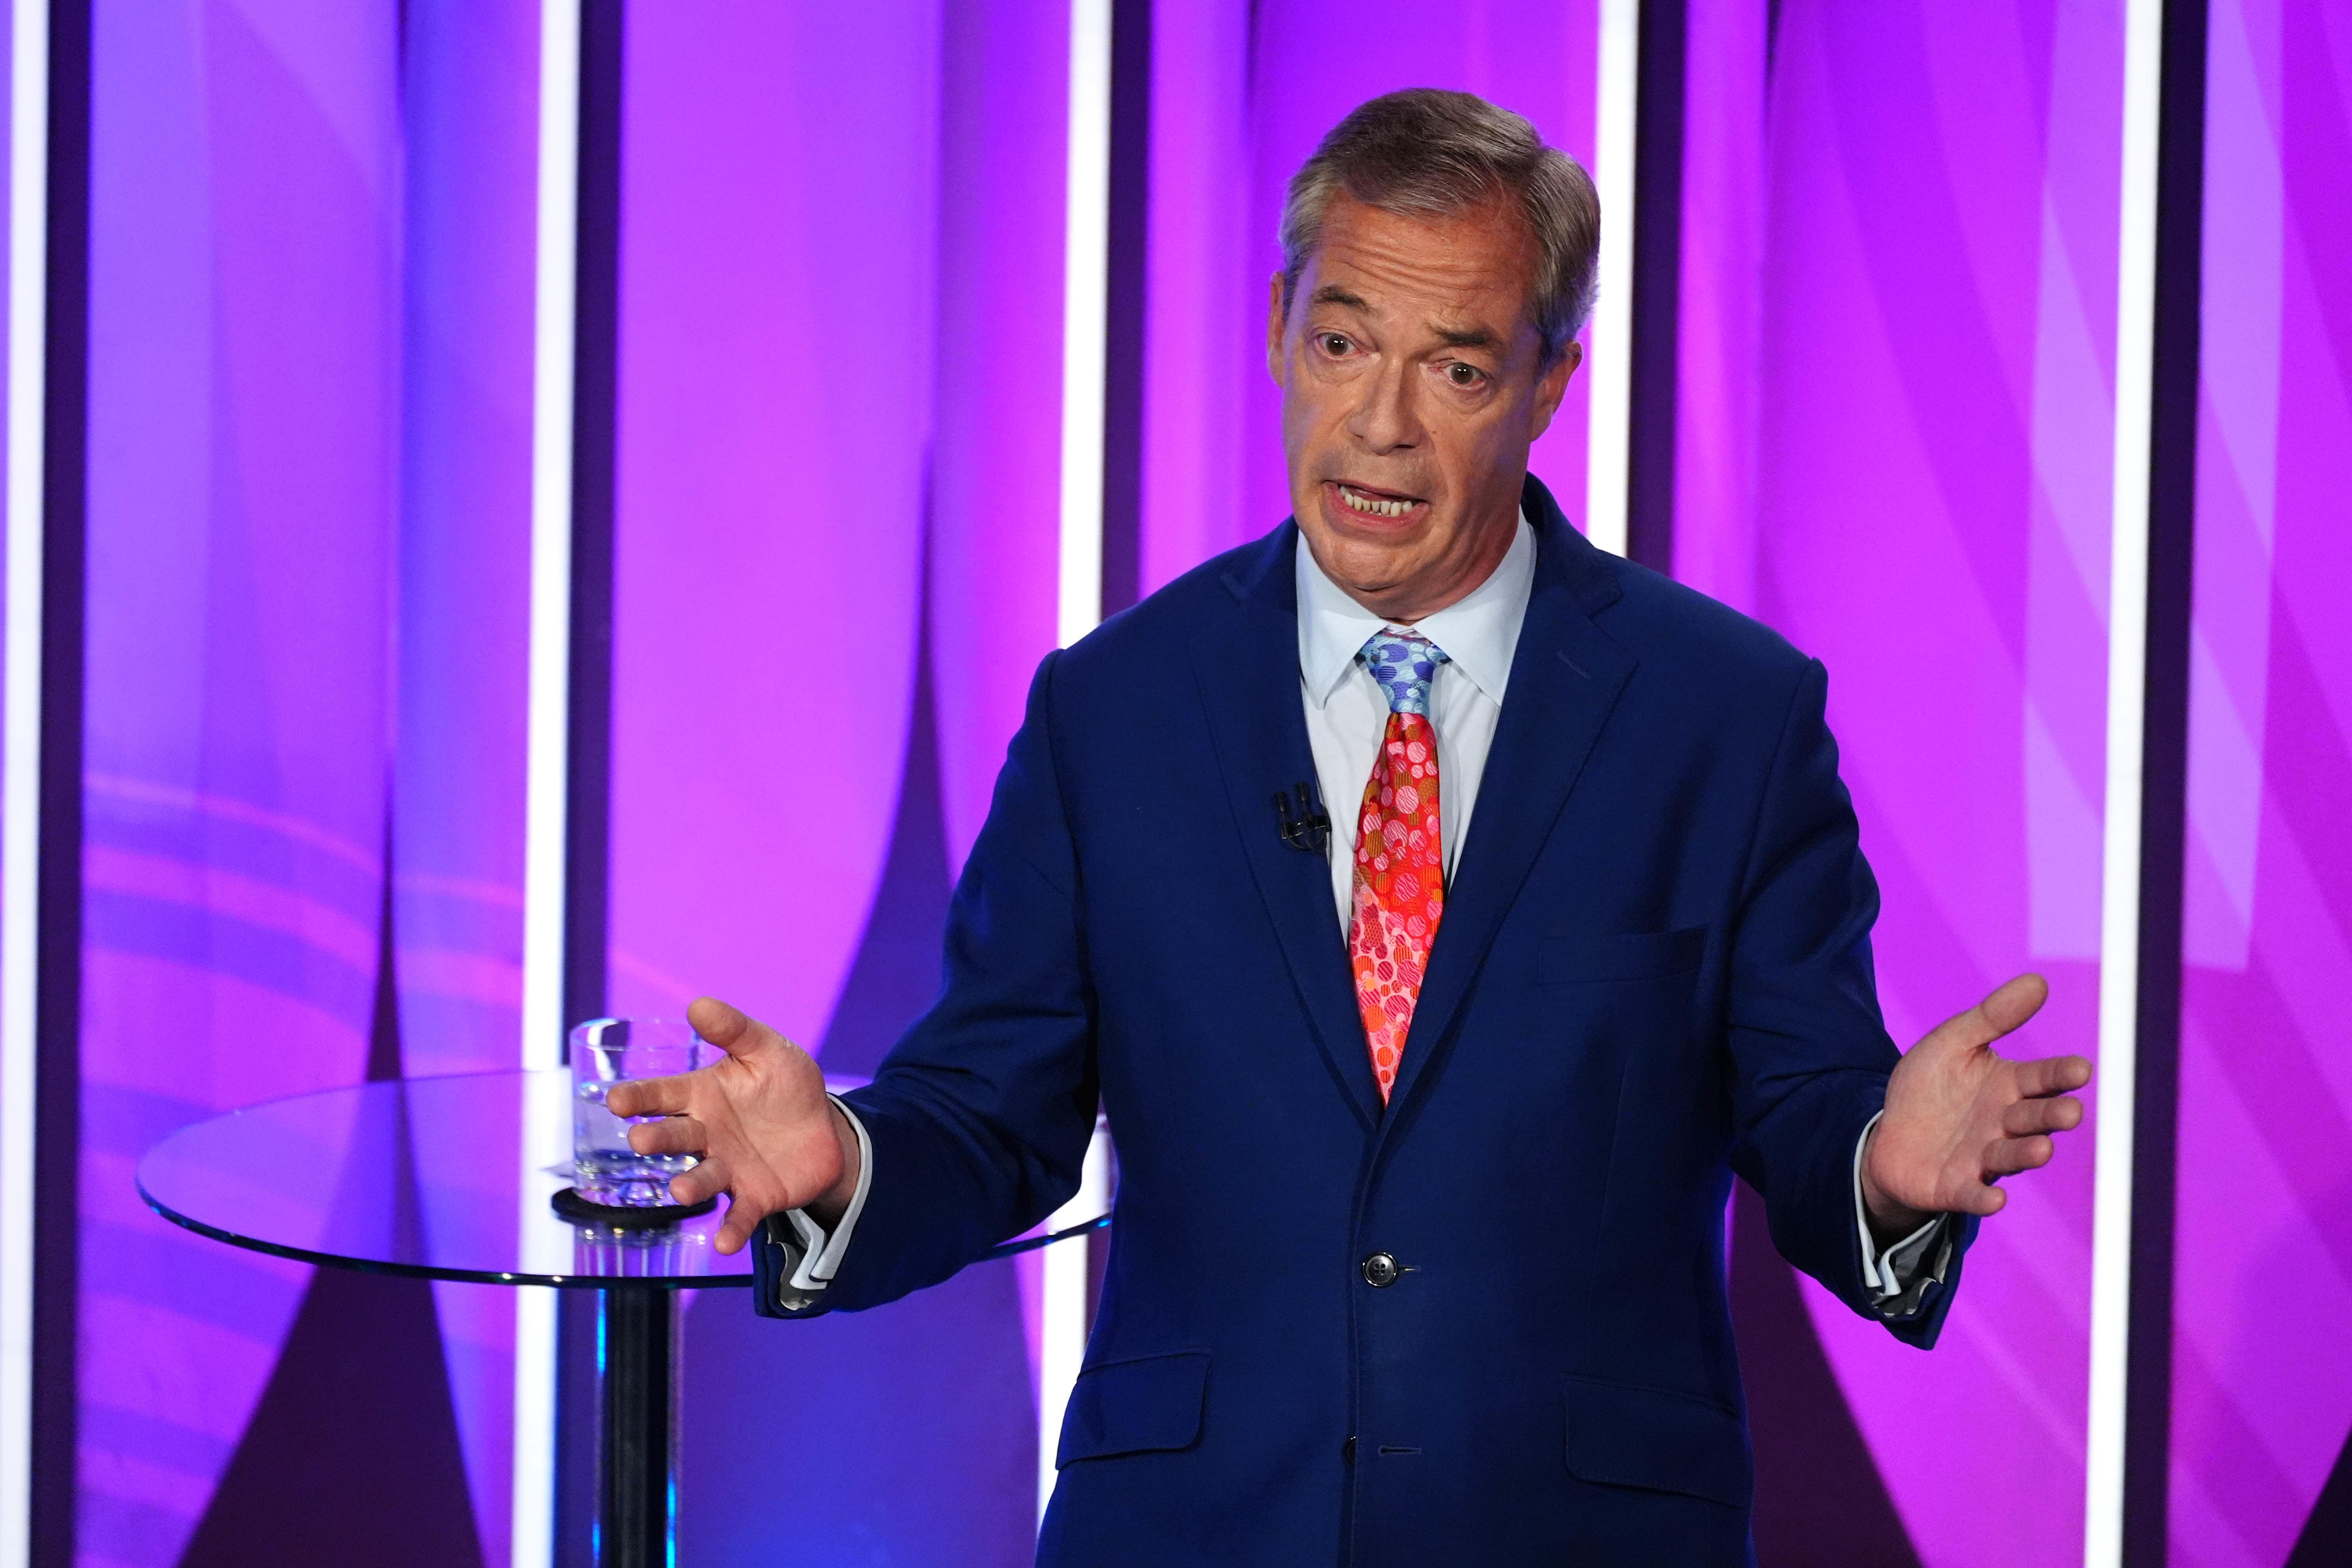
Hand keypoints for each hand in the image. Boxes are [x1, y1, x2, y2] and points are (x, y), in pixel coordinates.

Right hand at [604, 996, 860, 1253]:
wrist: (824, 1129)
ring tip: (679, 1191)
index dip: (639, 1097)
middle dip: (656, 1139)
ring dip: (688, 1186)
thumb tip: (697, 1004)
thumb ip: (735, 1030)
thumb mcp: (767, 1049)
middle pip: (675, 1136)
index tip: (616, 1099)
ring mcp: (727, 1168)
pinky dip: (730, 1231)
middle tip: (640, 1141)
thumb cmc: (786, 1085)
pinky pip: (738, 1215)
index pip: (663, 1094)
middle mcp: (706, 1134)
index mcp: (702, 1095)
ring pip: (700, 1179)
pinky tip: (723, 1243)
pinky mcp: (753, 1197)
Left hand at [1860, 973, 2090, 1237]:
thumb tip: (2038, 980)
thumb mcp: (1952, 1043)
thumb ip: (1992, 1017)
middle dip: (2052, 1116)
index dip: (2060, 1074)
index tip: (2080, 1069)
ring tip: (2042, 1148)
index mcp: (2008, 1087)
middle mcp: (2003, 1124)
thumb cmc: (1930, 1088)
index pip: (2041, 1078)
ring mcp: (1982, 1158)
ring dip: (2027, 1153)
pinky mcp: (1957, 1187)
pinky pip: (1974, 1195)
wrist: (1889, 1136)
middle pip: (2034, 1118)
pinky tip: (1995, 1200)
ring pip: (2010, 1156)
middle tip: (2070, 1111)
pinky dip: (1984, 1199)